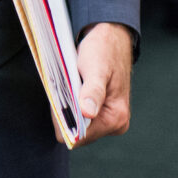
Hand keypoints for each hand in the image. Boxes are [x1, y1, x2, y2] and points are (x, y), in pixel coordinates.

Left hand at [70, 22, 133, 147]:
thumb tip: (87, 112)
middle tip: (66, 88)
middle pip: (75, 132)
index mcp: (115, 119)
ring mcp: (107, 119)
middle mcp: (114, 124)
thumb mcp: (96, 68)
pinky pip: (77, 115)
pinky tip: (71, 87)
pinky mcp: (99, 112)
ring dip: (67, 106)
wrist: (111, 39)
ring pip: (75, 123)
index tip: (61, 98)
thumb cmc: (104, 51)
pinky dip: (70, 102)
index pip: (79, 137)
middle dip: (66, 112)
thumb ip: (92, 91)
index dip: (65, 120)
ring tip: (70, 85)